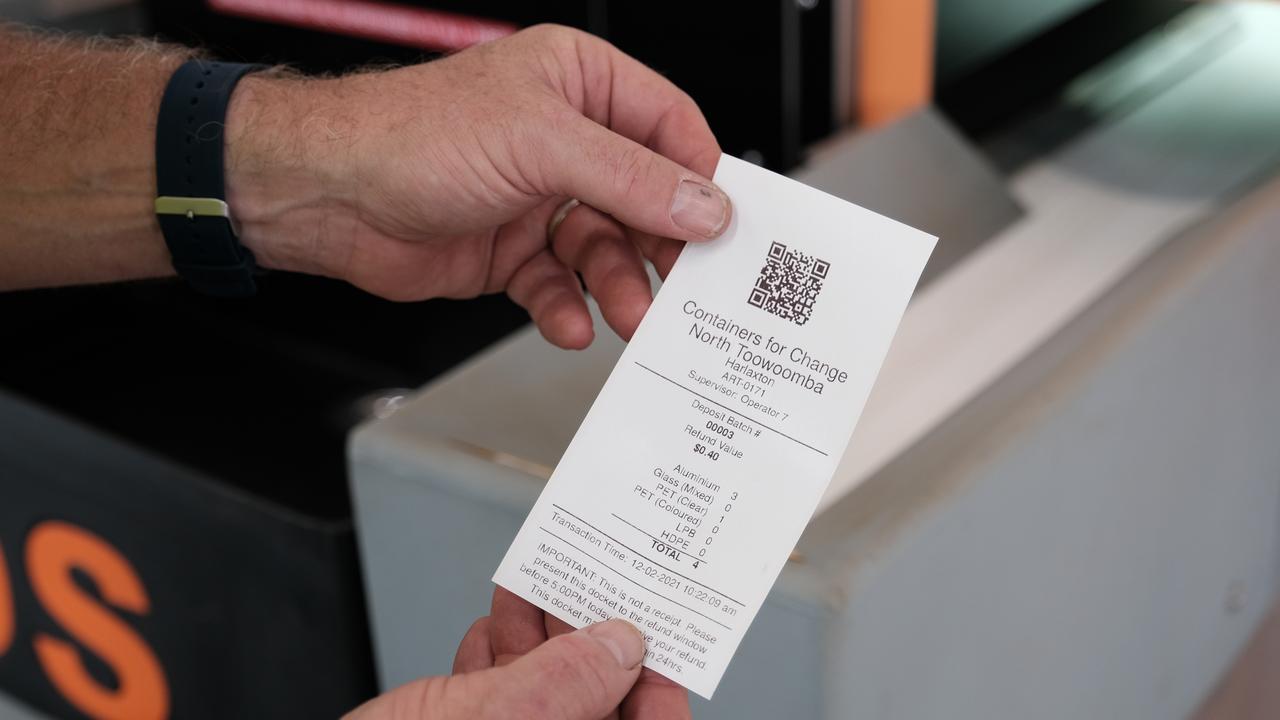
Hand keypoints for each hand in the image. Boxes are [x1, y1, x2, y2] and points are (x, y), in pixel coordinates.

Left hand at [225, 25, 730, 347]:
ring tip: (628, 316)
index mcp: (579, 84)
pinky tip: (568, 323)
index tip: (725, 229)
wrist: (325, 195)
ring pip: (606, 251)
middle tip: (683, 290)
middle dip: (661, 248)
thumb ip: (631, 178)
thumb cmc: (410, 136)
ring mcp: (538, 200)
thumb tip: (705, 205)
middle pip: (644, 200)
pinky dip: (566, 309)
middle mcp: (564, 140)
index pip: (669, 128)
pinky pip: (559, 286)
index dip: (700, 179)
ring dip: (617, 287)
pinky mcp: (513, 253)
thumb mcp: (541, 144)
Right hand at [343, 588, 689, 719]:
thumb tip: (618, 646)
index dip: (659, 685)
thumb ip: (567, 683)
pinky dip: (496, 663)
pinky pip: (497, 708)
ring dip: (539, 642)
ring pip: (545, 702)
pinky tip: (492, 630)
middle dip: (590, 645)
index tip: (652, 633)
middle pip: (597, 708)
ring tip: (535, 590)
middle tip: (589, 589)